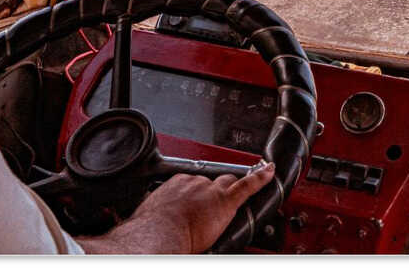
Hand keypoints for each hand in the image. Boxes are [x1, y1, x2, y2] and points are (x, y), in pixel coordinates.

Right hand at [77, 162, 275, 253]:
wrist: (157, 237)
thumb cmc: (147, 234)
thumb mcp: (145, 221)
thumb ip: (150, 220)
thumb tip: (137, 234)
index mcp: (173, 187)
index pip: (190, 186)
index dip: (195, 197)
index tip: (192, 205)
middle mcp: (192, 183)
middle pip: (210, 182)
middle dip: (213, 192)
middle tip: (211, 208)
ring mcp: (209, 190)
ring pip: (228, 183)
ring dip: (233, 189)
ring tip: (243, 188)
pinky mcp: (225, 201)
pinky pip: (248, 185)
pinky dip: (261, 178)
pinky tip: (270, 172)